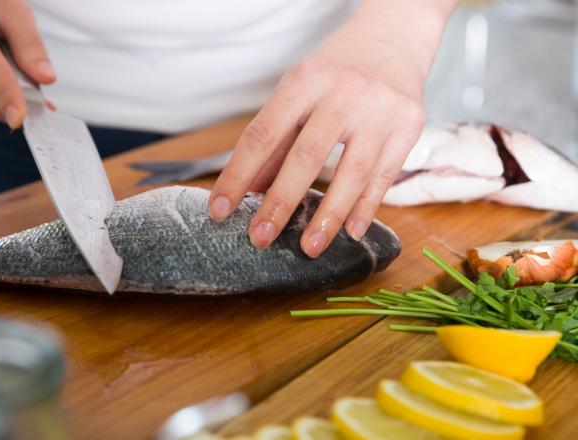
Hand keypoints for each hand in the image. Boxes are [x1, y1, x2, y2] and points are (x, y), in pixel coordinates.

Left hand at [209, 0, 456, 257]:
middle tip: (260, 238)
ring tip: (309, 248)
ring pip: (351, 174)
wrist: (394, 35)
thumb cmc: (337, 70)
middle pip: (306, 157)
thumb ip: (277, 141)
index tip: (220, 209)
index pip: (262, 135)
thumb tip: (252, 191)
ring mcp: (380, 110)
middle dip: (280, 203)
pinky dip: (366, 208)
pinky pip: (384, 176)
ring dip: (328, 217)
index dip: (237, 175)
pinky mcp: (409, 125)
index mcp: (304, 81)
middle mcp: (343, 93)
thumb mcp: (299, 92)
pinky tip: (351, 232)